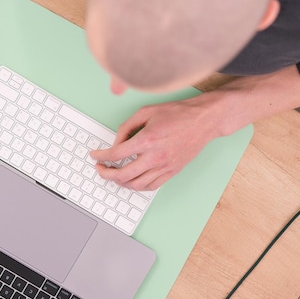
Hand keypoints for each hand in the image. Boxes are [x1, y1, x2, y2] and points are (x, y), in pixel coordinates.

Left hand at [91, 98, 218, 190]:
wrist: (204, 120)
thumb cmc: (178, 113)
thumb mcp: (146, 112)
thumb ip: (127, 128)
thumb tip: (116, 143)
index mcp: (147, 140)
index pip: (116, 154)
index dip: (101, 156)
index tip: (95, 155)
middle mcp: (155, 157)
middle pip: (123, 175)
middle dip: (106, 174)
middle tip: (100, 169)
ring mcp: (165, 167)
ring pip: (136, 185)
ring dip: (120, 183)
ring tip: (114, 175)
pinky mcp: (173, 172)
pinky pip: (151, 186)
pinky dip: (137, 186)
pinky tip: (131, 180)